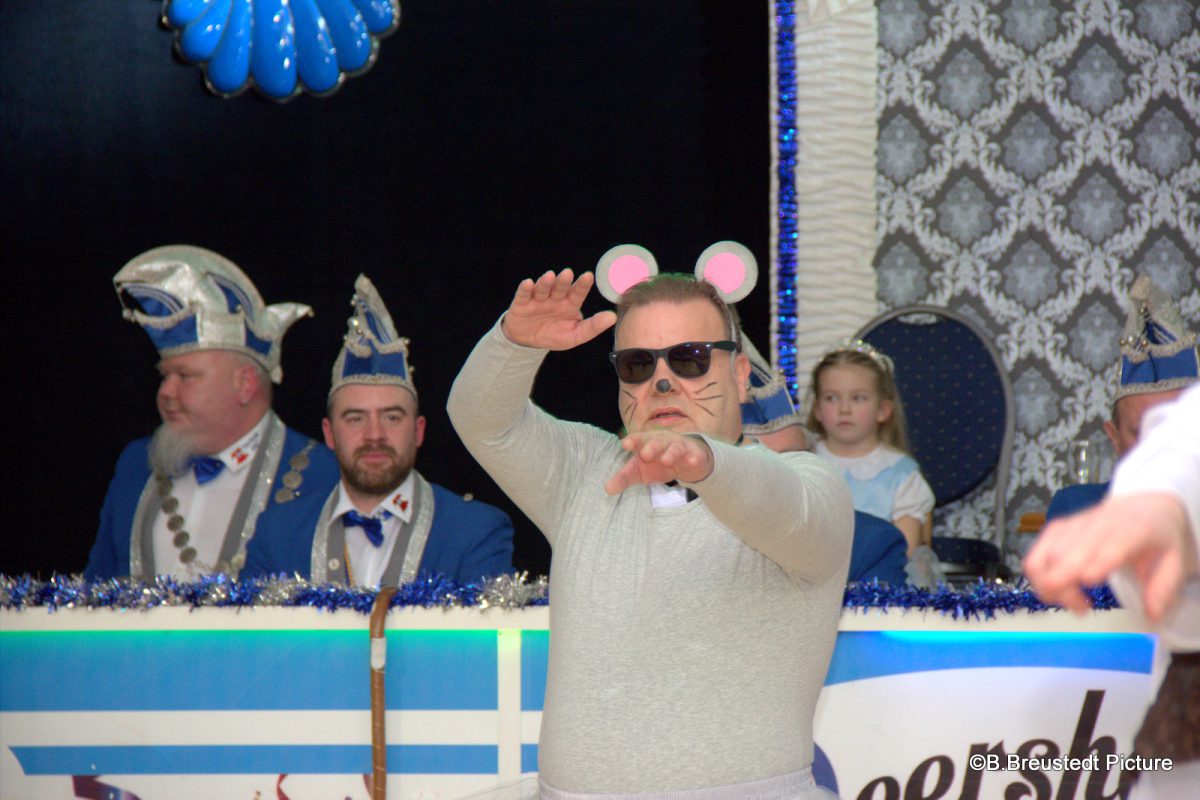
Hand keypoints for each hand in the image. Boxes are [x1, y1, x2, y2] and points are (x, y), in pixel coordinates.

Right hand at [501, 269, 615, 350]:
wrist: (527, 342)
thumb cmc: (553, 335)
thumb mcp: (575, 336)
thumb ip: (593, 327)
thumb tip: (613, 317)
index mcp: (569, 304)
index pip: (577, 293)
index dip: (582, 285)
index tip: (588, 276)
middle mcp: (554, 298)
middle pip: (560, 287)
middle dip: (563, 281)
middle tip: (568, 273)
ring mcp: (538, 299)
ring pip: (543, 288)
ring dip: (545, 282)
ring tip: (550, 276)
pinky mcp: (521, 303)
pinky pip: (523, 294)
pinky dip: (525, 289)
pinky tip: (528, 283)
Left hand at [604, 430, 712, 494]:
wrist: (686, 460)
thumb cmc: (657, 463)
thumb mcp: (639, 471)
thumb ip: (624, 478)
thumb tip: (607, 489)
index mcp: (647, 442)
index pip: (638, 439)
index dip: (632, 441)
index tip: (625, 445)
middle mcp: (663, 441)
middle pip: (657, 441)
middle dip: (652, 446)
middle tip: (646, 454)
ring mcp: (680, 446)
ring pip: (675, 447)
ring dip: (671, 453)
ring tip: (666, 460)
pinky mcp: (695, 454)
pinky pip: (695, 455)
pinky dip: (694, 457)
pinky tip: (693, 461)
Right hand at [1023, 492, 1196, 619]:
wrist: (1144, 505)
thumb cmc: (1157, 535)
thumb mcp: (1175, 560)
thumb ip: (1163, 588)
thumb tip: (1151, 615)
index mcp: (1130, 530)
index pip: (1108, 544)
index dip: (1095, 561)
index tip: (1089, 580)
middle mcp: (1095, 525)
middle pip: (1064, 556)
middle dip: (1063, 588)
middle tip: (1082, 609)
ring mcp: (1071, 525)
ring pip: (1042, 558)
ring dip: (1047, 586)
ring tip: (1069, 600)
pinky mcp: (1057, 528)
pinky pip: (1034, 555)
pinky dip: (1037, 576)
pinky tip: (1057, 587)